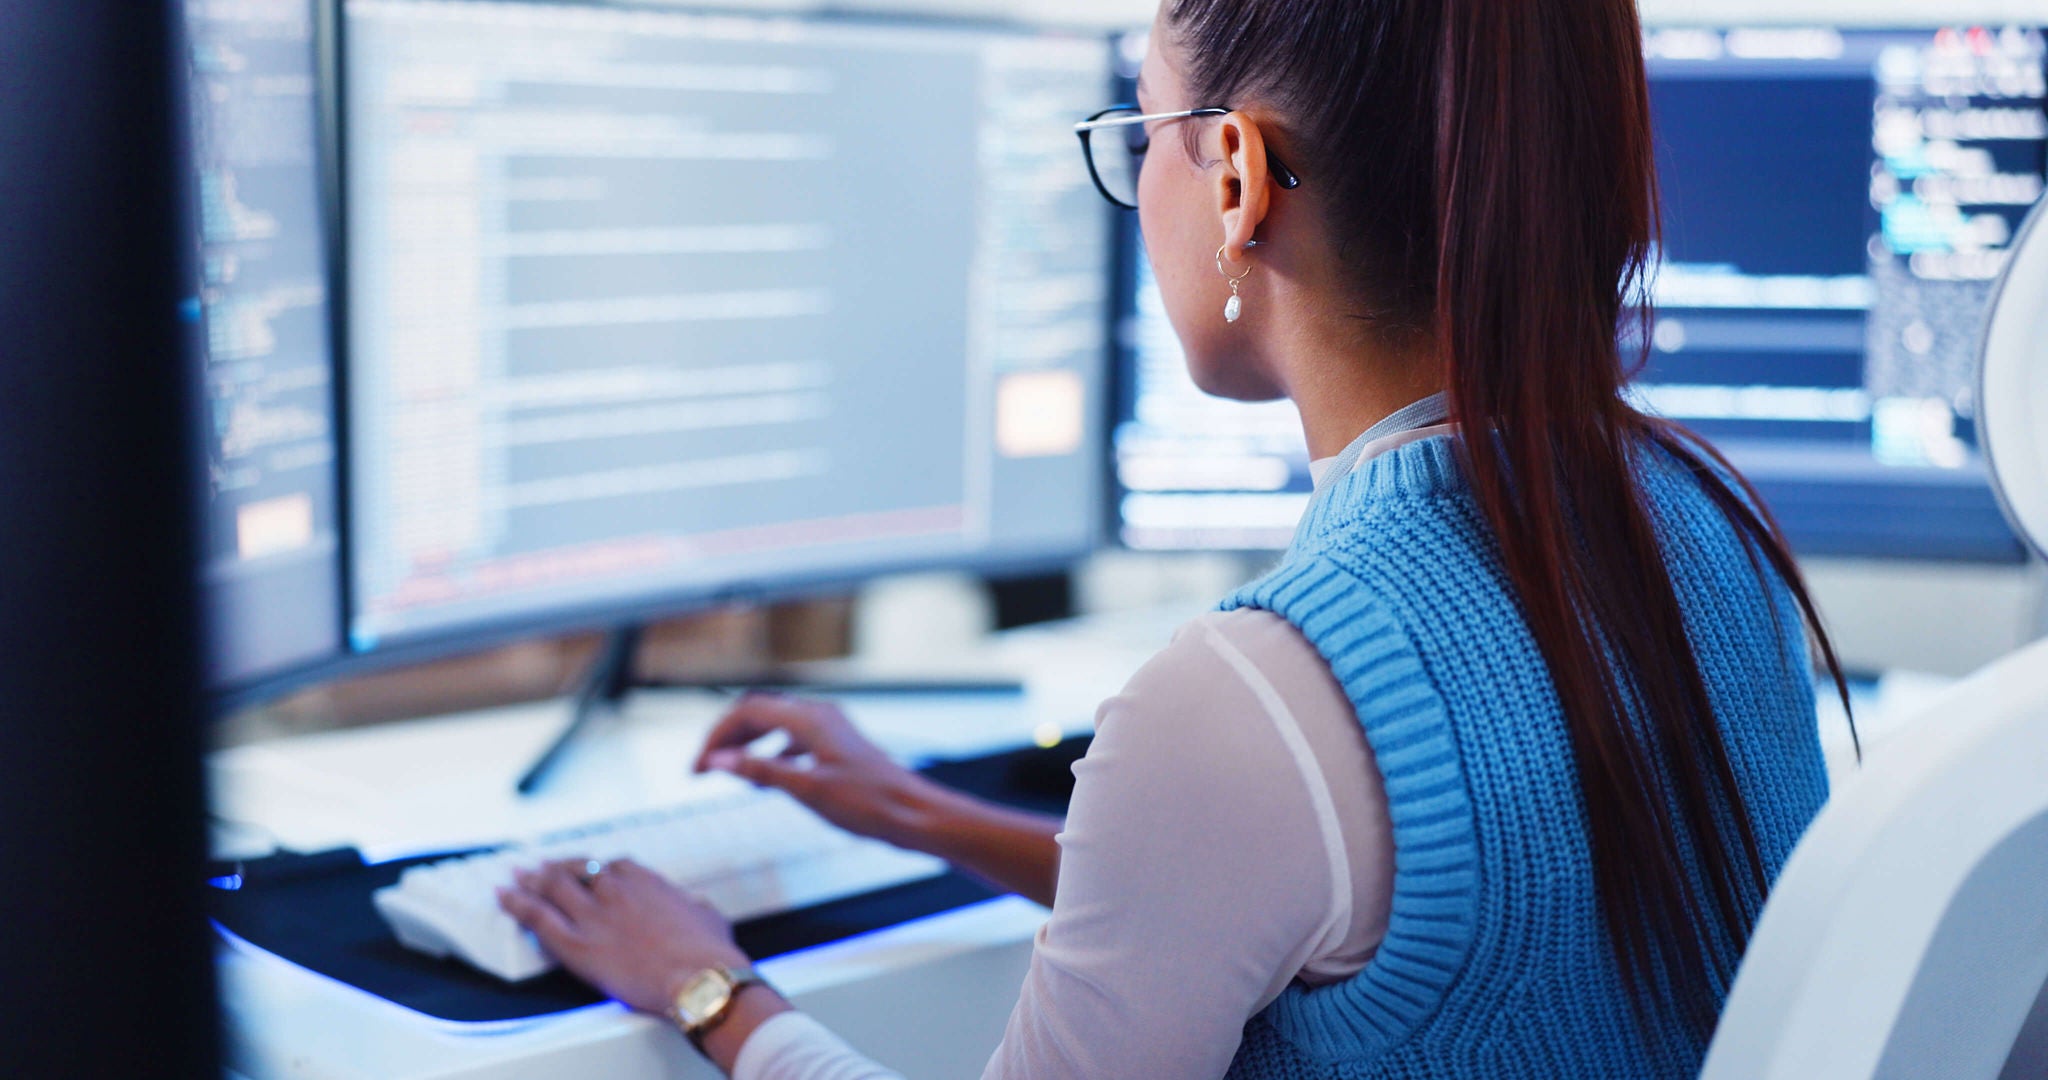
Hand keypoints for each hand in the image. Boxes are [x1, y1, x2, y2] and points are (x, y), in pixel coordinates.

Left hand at [497, 858, 754, 1016]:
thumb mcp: (708, 915)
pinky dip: (515, 903)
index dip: (595, 867)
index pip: (612, 866)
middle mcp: (614, 890)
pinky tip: (502, 896)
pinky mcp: (575, 944)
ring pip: (551, 887)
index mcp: (646, 881)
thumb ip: (693, 904)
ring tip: (516, 876)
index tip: (589, 869)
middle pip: (576, 870)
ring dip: (531, 879)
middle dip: (555, 867)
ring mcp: (592, 915)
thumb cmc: (708, 951)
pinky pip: (536, 917)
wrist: (697, 976)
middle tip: (539, 866)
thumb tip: (696, 905)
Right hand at [694, 693, 944, 849]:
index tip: (698, 766)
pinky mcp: (839, 747)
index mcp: (811, 719)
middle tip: (705, 768)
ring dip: (748, 744)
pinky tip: (768, 776)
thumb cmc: (871, 804)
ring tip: (729, 771)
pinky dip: (773, 753)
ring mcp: (832, 730)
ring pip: (777, 725)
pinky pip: (795, 740)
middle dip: (728, 737)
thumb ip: (760, 772)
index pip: (747, 712)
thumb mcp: (807, 790)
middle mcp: (820, 716)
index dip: (716, 736)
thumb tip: (718, 761)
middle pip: (760, 713)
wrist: (915, 815)